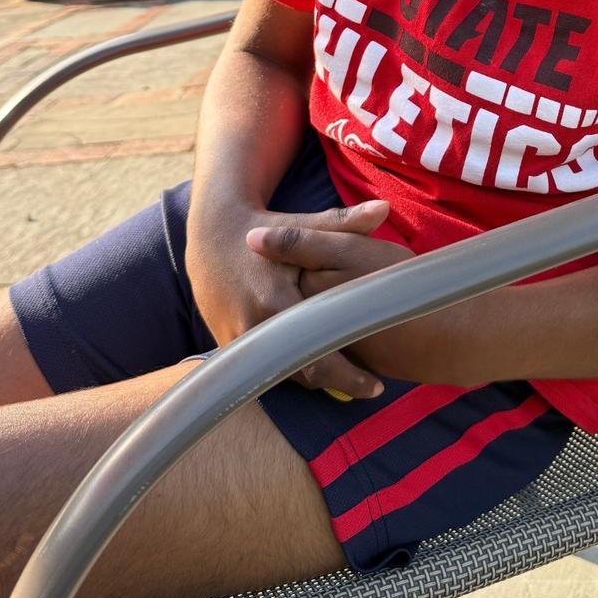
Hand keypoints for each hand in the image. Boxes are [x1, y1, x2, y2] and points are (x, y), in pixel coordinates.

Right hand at [246, 221, 461, 384]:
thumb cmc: (266, 229)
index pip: (318, 353)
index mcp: (275, 300)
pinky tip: (313, 364)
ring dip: (314, 377)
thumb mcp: (303, 225)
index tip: (377, 386)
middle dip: (337, 383)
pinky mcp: (227, 344)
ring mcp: (237, 339)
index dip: (349, 376)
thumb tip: (384, 208)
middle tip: (370, 388)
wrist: (212, 236)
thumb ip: (344, 222)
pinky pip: (264, 366)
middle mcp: (254, 326)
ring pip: (283, 373)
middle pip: (302, 372)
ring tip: (348, 380)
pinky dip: (289, 367)